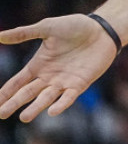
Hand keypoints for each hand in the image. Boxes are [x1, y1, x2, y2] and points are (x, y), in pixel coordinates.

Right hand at [0, 14, 118, 121]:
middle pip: (27, 93)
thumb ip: (24, 33)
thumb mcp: (48, 27)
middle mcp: (48, 77)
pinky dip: (61, 104)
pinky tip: (52, 111)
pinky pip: (69, 96)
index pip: (17, 82)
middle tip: (2, 114)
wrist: (102, 29)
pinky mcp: (80, 83)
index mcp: (38, 65)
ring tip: (25, 117)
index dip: (5, 93)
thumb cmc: (76, 26)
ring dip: (36, 107)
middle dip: (14, 103)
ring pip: (46, 98)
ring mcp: (64, 82)